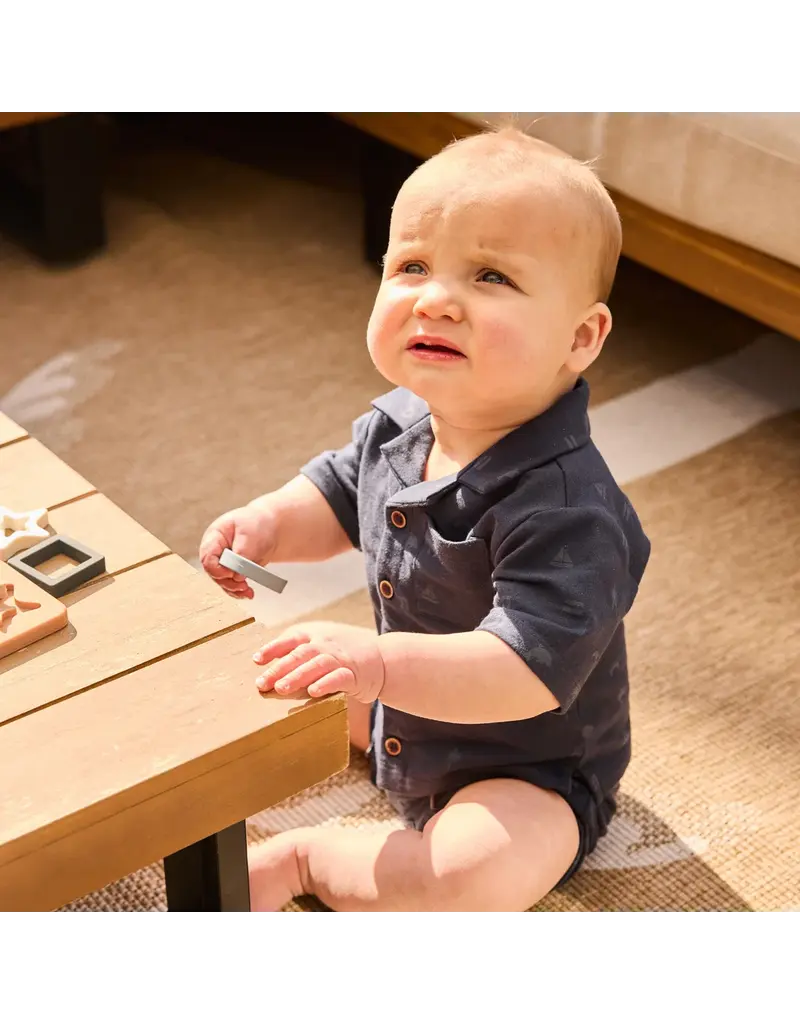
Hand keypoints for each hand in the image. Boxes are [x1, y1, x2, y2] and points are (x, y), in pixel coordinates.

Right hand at [199, 504, 277, 598]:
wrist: (269, 526)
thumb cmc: (257, 524)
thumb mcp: (249, 536)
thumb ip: (242, 556)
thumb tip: (237, 576)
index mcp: (214, 537)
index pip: (207, 558)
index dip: (217, 569)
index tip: (232, 573)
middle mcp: (215, 551)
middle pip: (214, 573)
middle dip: (228, 582)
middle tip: (244, 585)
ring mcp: (223, 562)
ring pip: (222, 582)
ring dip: (235, 589)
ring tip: (248, 592)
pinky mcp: (232, 570)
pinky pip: (232, 584)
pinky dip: (239, 591)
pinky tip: (248, 594)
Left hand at [252, 621, 384, 701]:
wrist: (383, 659)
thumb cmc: (344, 653)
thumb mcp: (321, 643)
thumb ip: (298, 650)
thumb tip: (267, 663)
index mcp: (316, 634)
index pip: (291, 638)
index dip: (273, 648)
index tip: (257, 660)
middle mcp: (327, 644)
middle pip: (301, 653)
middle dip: (280, 668)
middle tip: (262, 683)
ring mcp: (342, 658)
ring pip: (318, 664)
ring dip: (298, 676)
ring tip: (281, 688)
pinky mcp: (355, 674)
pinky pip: (339, 677)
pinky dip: (326, 683)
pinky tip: (313, 691)